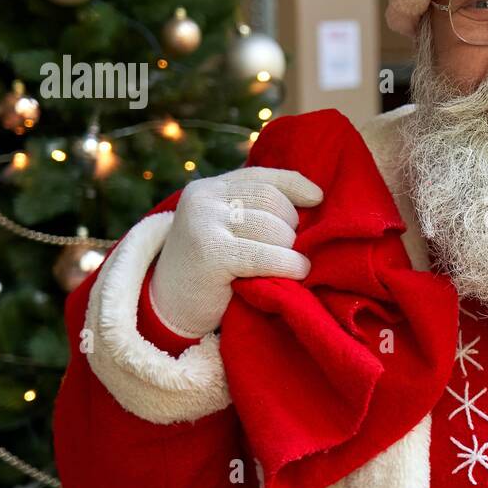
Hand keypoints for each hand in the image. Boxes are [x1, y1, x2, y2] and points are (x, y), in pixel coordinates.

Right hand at [150, 166, 322, 337]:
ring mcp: (205, 224)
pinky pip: (267, 255)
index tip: (318, 198)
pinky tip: (298, 272)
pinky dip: (289, 264)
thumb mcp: (226, 229)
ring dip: (290, 249)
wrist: (169, 310)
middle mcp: (203, 199)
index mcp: (208, 189)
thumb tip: (312, 198)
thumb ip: (253, 210)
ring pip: (274, 228)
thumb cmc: (210, 270)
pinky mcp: (212, 254)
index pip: (262, 177)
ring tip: (290, 264)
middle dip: (290, 226)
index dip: (295, 185)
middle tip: (289, 250)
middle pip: (273, 200)